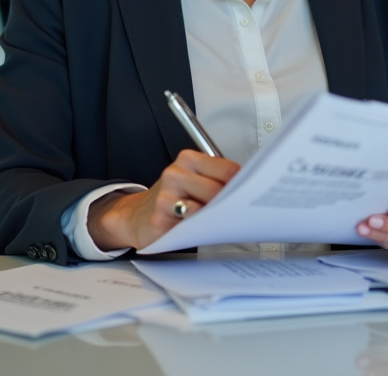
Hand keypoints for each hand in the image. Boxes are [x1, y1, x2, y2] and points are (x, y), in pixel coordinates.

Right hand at [86, 149, 239, 251]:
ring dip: (217, 216)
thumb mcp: (193, 182)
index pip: (228, 169)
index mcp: (189, 159)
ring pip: (206, 204)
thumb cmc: (172, 199)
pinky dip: (200, 228)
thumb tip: (249, 189)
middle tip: (237, 214)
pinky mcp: (160, 217)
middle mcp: (176, 173)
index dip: (243, 185)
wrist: (136, 216)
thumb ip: (216, 181)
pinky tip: (201, 229)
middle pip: (219, 188)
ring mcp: (166, 194)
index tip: (251, 196)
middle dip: (231, 203)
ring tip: (219, 221)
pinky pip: (190, 222)